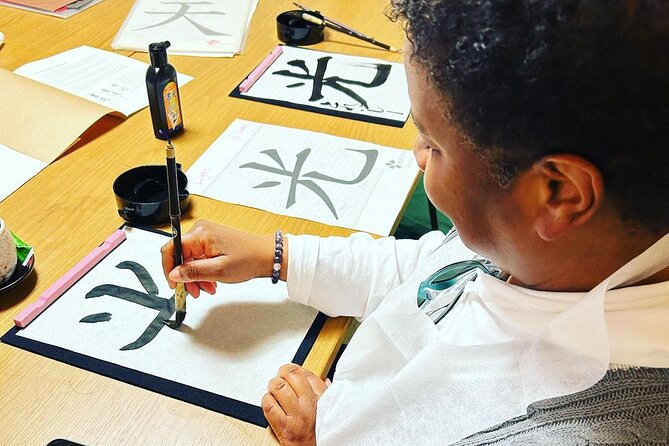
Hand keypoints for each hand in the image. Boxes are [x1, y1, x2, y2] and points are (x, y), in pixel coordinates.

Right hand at [160, 220, 281, 296]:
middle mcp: (201, 231)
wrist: (266, 256)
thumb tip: (174, 274)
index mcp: (200, 233)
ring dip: (195, 276)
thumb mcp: (219, 270)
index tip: (173, 284)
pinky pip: (198, 258)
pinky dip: (202, 271)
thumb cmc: (249, 259)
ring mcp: (206, 236)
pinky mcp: (211, 242)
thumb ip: (193, 272)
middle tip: (194, 291)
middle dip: (186, 276)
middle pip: (180, 256)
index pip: (171, 248)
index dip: (168, 268)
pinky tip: (211, 281)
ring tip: (207, 288)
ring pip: (189, 259)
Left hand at [262, 364, 328, 445]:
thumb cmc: (322, 432)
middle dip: (283, 373)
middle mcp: (309, 405)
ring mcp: (295, 416)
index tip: (294, 373)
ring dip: (273, 385)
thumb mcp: (330, 409)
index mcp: (322, 398)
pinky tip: (271, 401)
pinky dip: (266, 400)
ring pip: (278, 387)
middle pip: (291, 375)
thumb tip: (325, 380)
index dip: (297, 370)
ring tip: (275, 389)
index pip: (307, 373)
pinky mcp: (283, 427)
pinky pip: (269, 406)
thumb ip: (326, 393)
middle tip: (282, 377)